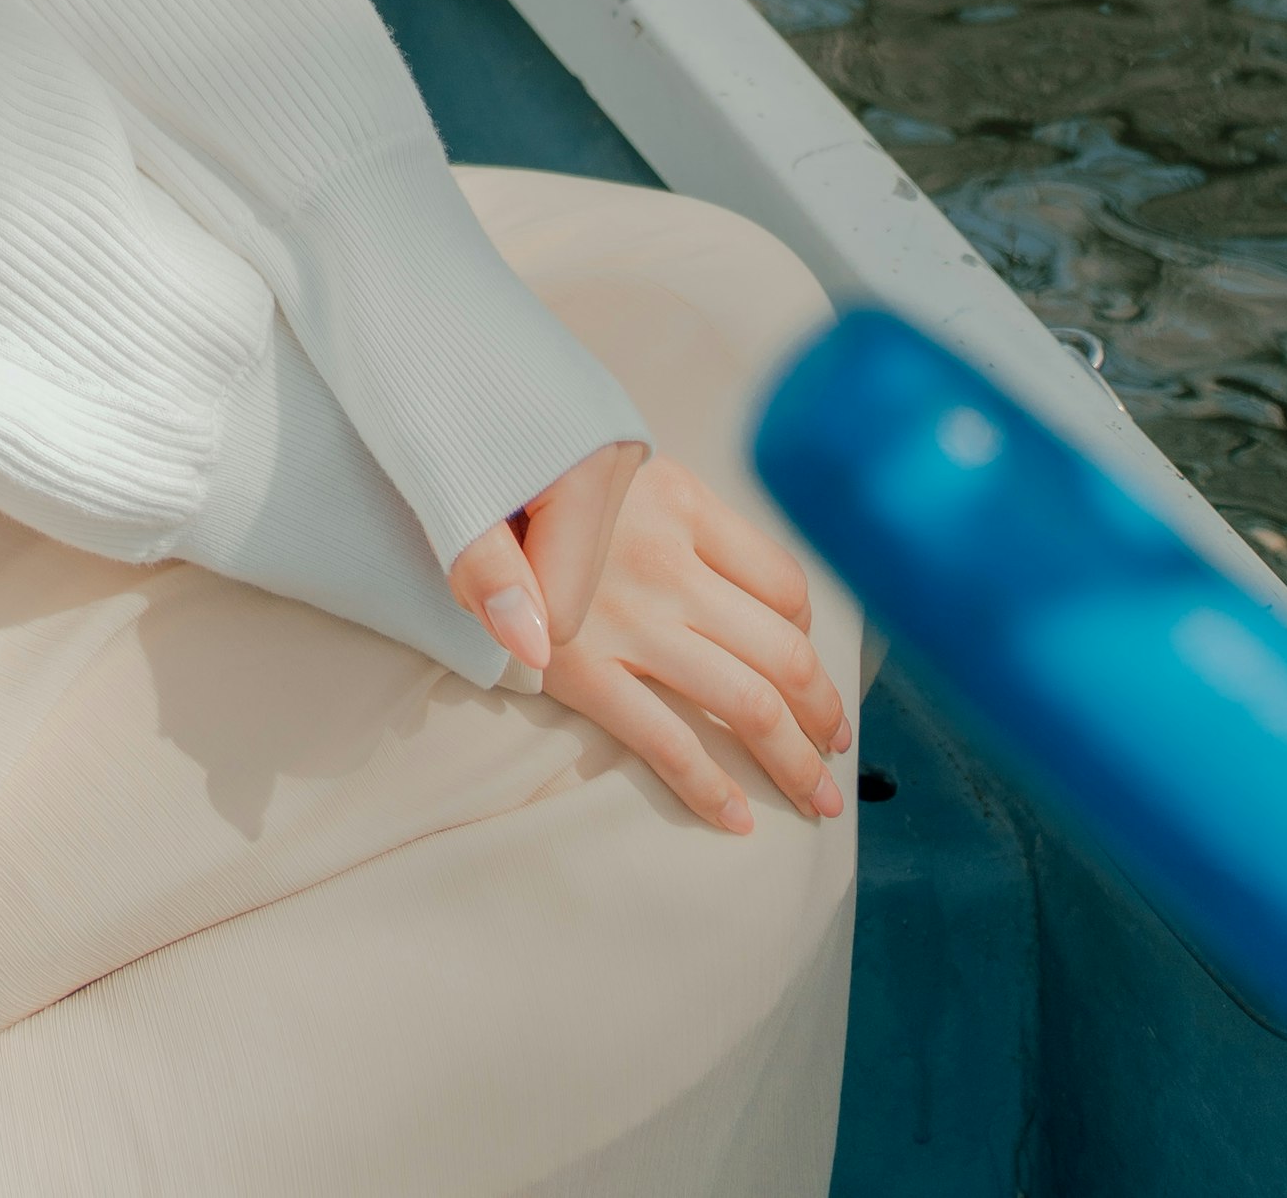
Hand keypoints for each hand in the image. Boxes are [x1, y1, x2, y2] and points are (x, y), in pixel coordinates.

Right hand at [450, 446, 854, 837]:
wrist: (450, 480)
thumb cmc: (536, 481)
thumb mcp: (617, 470)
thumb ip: (685, 524)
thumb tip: (763, 600)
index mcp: (680, 501)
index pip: (783, 582)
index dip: (808, 636)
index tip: (812, 671)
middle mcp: (665, 560)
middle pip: (785, 654)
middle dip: (823, 715)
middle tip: (836, 752)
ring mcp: (626, 618)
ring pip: (748, 703)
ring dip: (794, 763)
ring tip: (816, 798)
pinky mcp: (581, 668)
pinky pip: (667, 740)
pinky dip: (711, 787)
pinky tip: (737, 817)